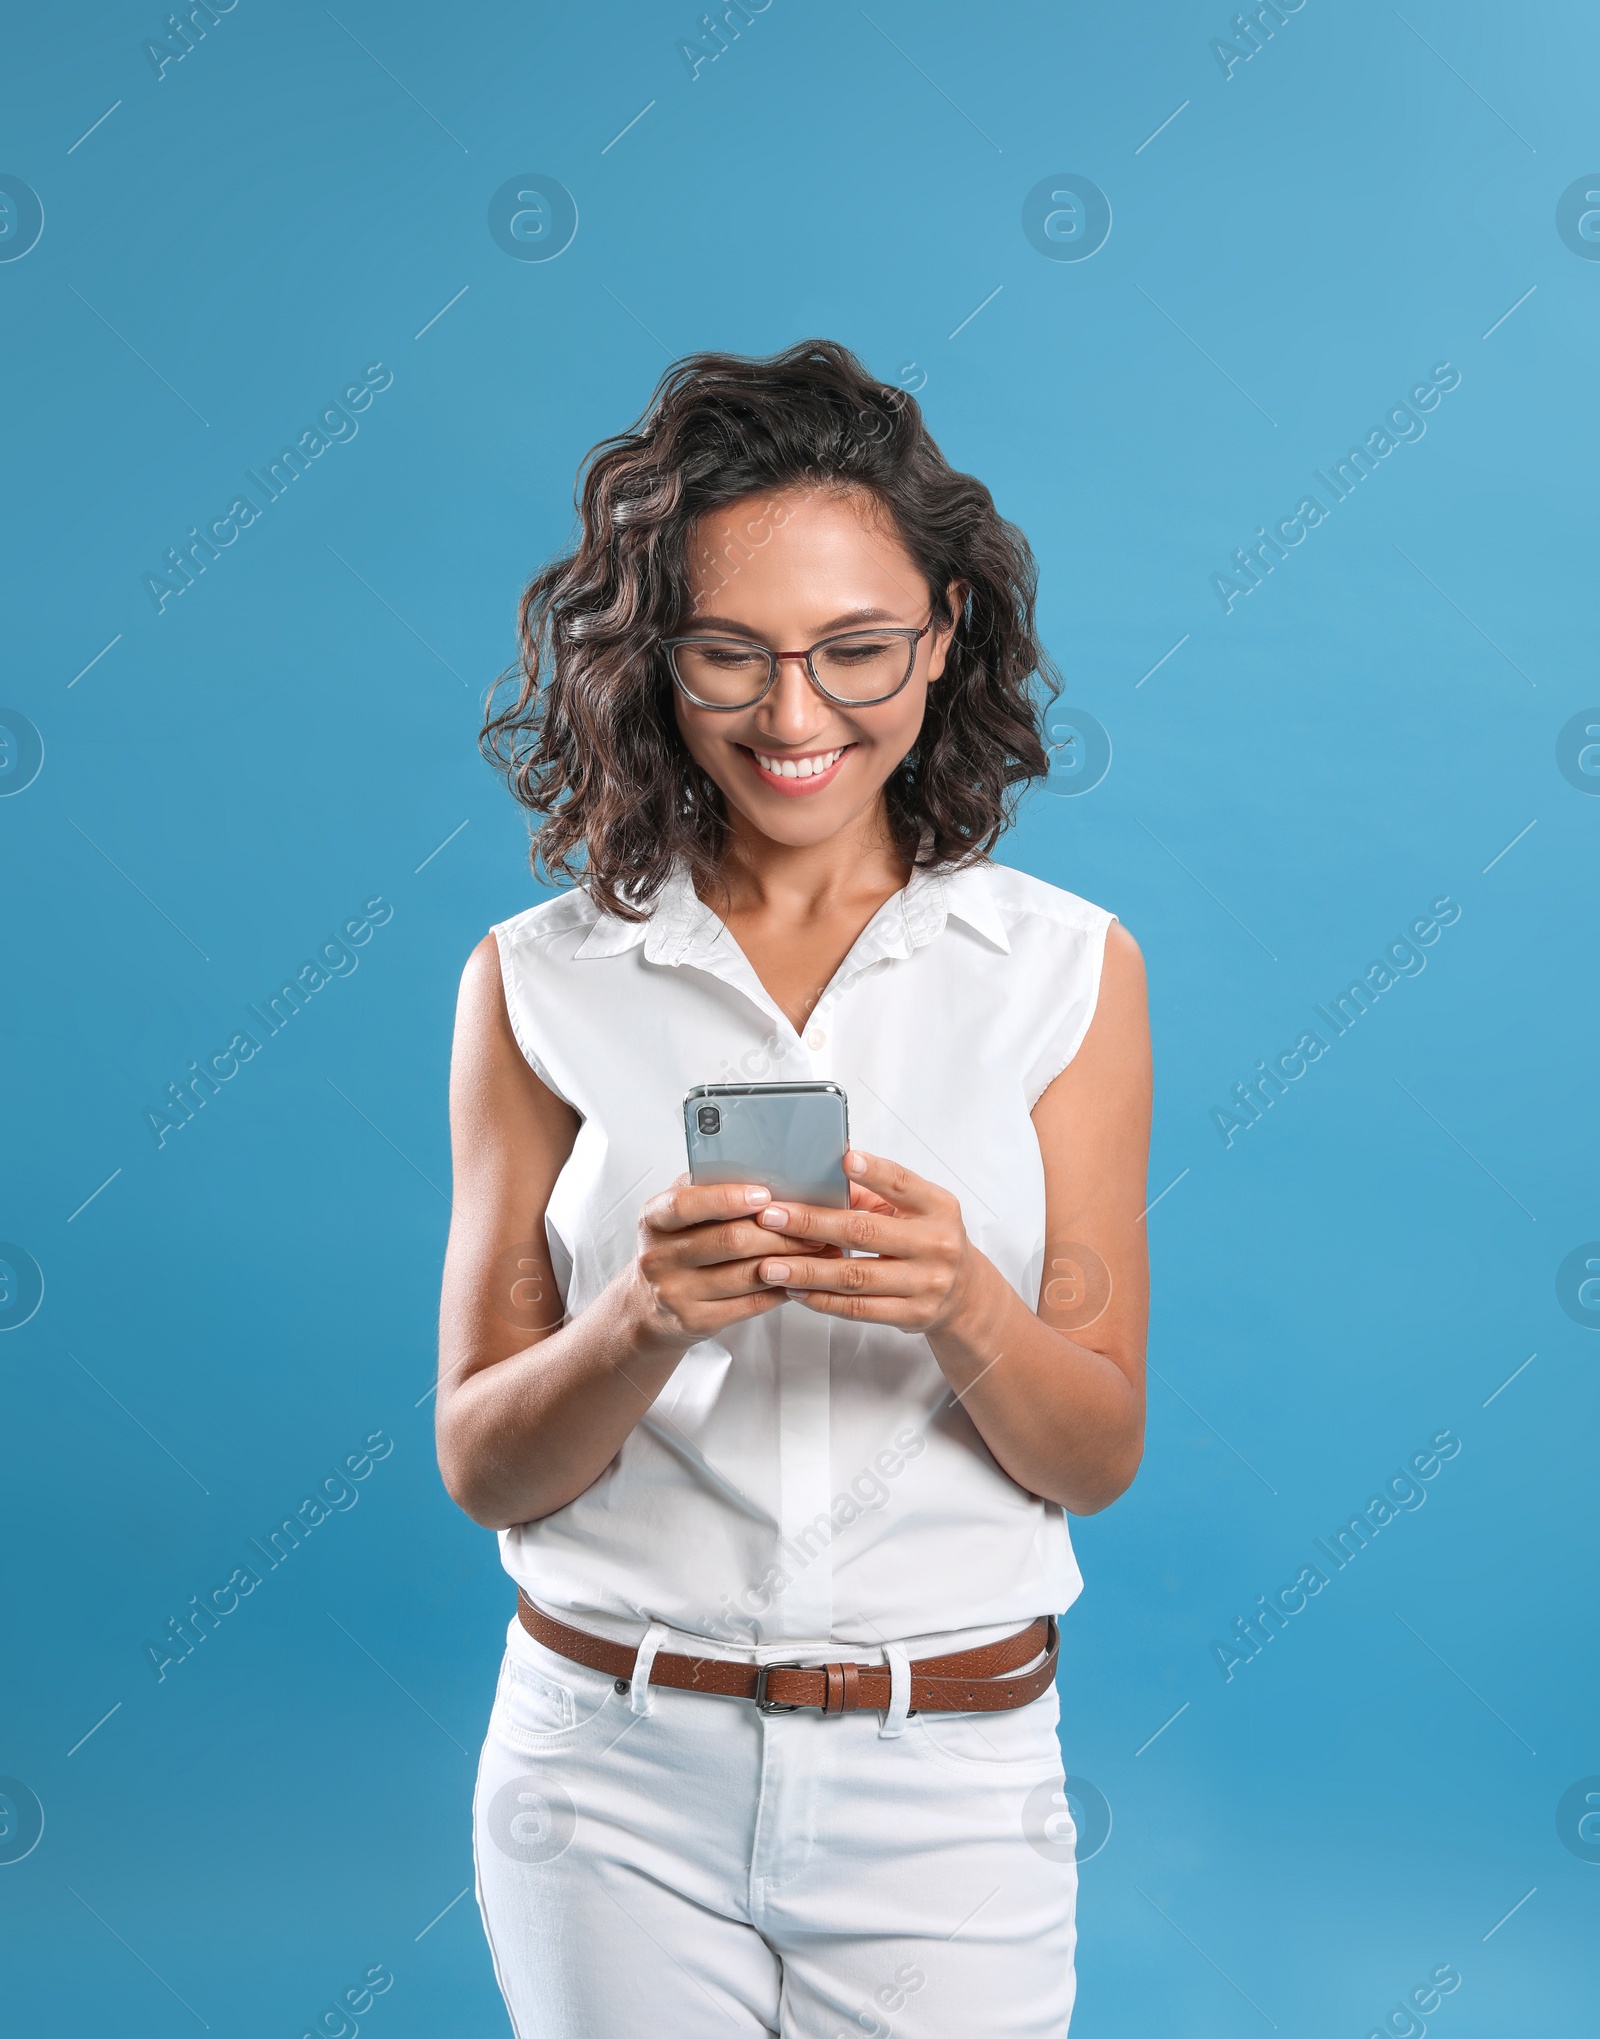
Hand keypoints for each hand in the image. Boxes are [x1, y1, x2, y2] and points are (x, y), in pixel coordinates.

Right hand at [627, 1177, 792, 1348]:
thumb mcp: (677, 1214)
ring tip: (811, 1250)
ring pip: (747, 1274)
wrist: (649, 1307)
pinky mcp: (696, 1320)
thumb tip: (766, 1179)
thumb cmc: (675, 1248)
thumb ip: (708, 1190)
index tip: (764, 1196)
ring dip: (787, 1261)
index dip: (727, 1198)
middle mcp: (658, 1257)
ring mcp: (675, 1293)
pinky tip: (794, 1277)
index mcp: (653, 1220)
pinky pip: (751, 1303)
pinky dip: (779, 1288)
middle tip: (808, 1228)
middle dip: (777, 1233)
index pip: (685, 1204)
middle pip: (729, 1241)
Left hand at [752, 1150, 984, 1332]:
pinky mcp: (913, 1314)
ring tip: (770, 1265)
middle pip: (865, 1232)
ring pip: (855, 1277)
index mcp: (937, 1208)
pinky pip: (858, 1309)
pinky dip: (822, 1300)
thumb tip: (819, 1176)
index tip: (844, 1159)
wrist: (966, 1294)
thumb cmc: (928, 1239)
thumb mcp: (916, 1210)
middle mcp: (935, 1244)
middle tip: (770, 1217)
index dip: (875, 1172)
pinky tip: (795, 1291)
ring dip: (806, 1270)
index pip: (903, 1184)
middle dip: (812, 1224)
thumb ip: (872, 1195)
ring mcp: (926, 1283)